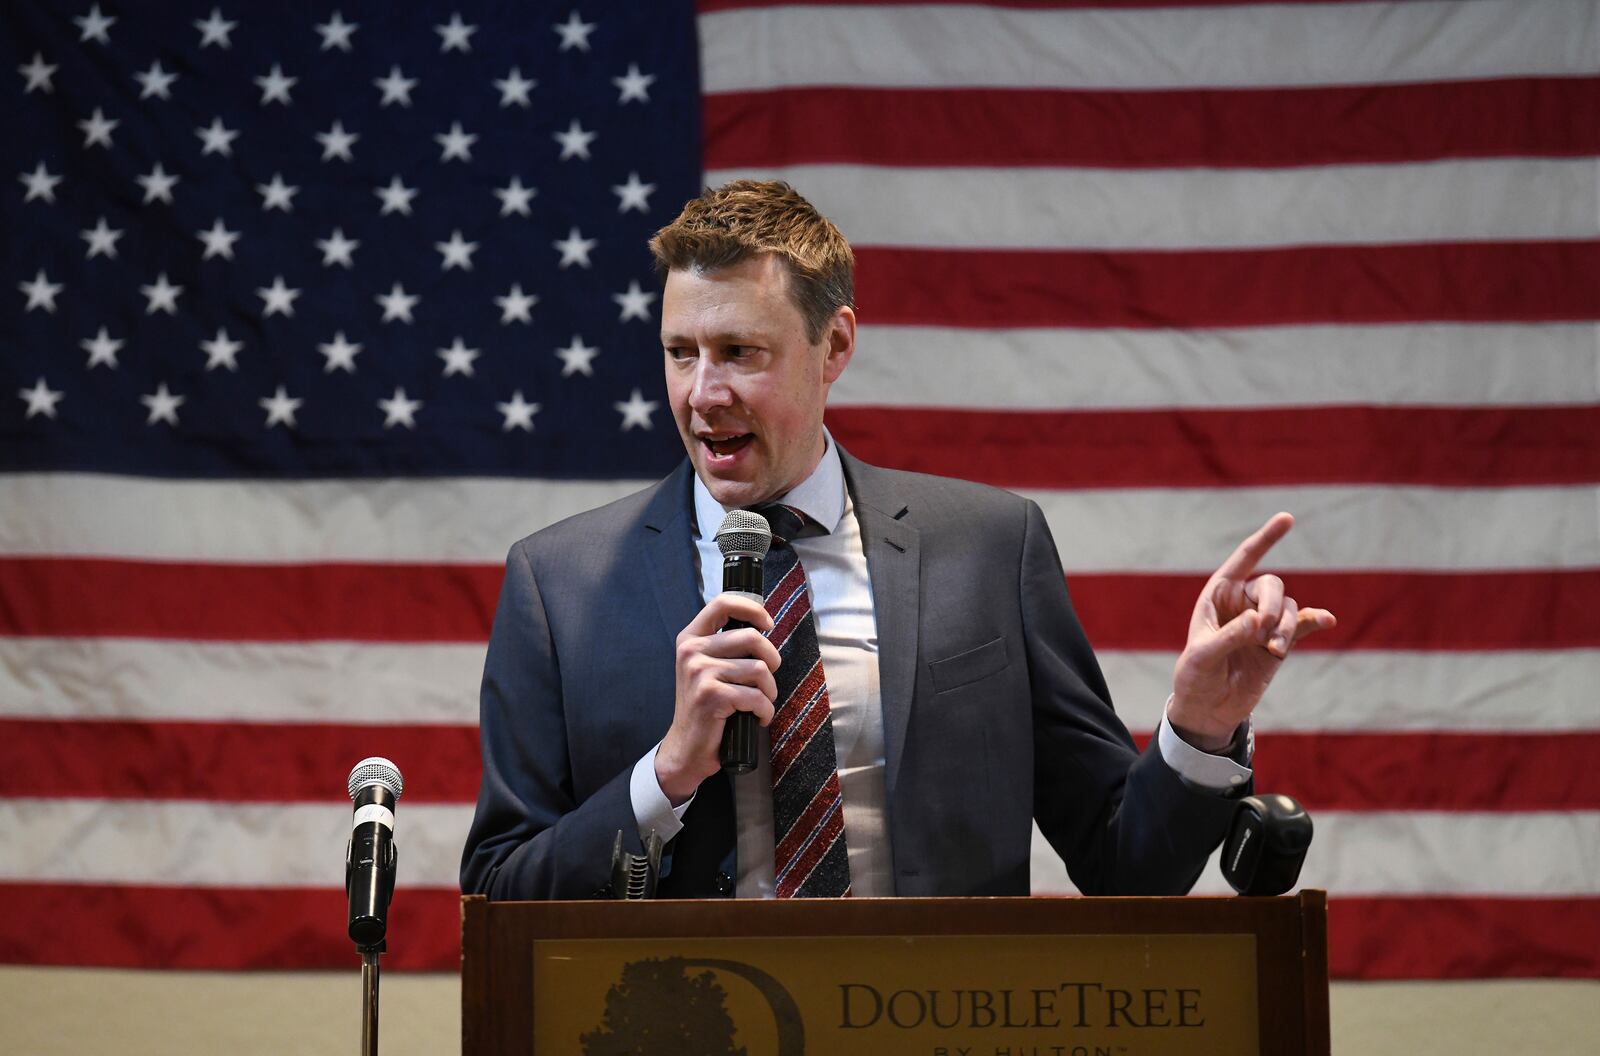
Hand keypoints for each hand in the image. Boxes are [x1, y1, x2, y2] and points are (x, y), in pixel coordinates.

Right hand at [655, 593, 779, 803]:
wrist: (686, 748)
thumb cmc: (706, 707)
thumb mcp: (707, 668)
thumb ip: (726, 646)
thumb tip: (763, 626)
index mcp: (691, 638)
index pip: (723, 603)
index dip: (753, 609)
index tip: (768, 624)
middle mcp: (691, 651)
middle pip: (752, 637)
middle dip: (771, 660)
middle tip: (767, 679)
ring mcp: (699, 672)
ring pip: (759, 669)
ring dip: (769, 691)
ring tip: (759, 703)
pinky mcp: (711, 696)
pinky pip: (757, 696)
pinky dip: (765, 711)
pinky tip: (756, 718)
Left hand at [1169, 512, 1336, 749]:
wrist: (1209, 707)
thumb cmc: (1195, 676)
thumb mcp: (1203, 656)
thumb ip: (1229, 637)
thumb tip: (1259, 621)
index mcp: (1218, 594)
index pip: (1244, 559)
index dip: (1266, 538)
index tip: (1288, 518)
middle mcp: (1243, 602)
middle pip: (1271, 585)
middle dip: (1271, 605)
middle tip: (1262, 630)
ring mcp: (1264, 621)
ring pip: (1287, 607)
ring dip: (1285, 626)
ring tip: (1273, 651)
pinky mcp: (1280, 641)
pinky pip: (1302, 625)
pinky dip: (1313, 622)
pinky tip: (1326, 621)